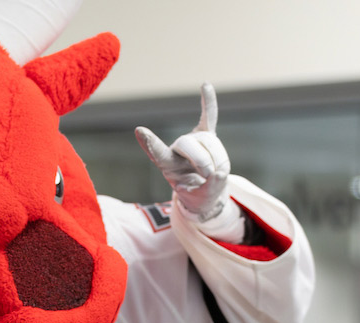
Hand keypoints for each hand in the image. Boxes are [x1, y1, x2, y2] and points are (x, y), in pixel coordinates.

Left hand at [135, 83, 230, 221]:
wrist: (207, 192)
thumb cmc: (199, 196)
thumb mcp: (202, 200)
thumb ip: (209, 188)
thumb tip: (219, 172)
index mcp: (168, 166)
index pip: (158, 153)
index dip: (151, 143)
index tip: (140, 130)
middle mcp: (177, 149)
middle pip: (189, 144)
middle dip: (203, 160)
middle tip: (209, 176)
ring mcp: (192, 141)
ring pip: (208, 141)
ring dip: (218, 158)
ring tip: (217, 173)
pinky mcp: (206, 136)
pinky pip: (209, 117)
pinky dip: (209, 103)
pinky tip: (205, 85)